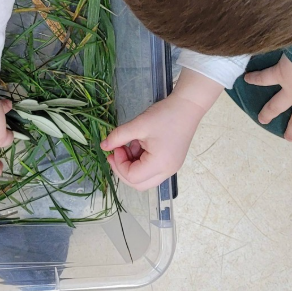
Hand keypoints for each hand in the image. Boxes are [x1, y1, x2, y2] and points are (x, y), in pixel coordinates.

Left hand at [101, 69, 219, 189]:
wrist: (188, 106)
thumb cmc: (165, 115)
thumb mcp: (138, 125)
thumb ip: (118, 137)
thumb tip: (103, 147)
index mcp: (160, 164)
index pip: (132, 177)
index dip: (119, 164)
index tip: (116, 147)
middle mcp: (167, 171)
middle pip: (138, 184)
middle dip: (123, 170)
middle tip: (116, 152)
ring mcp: (171, 168)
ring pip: (144, 179)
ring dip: (132, 165)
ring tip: (130, 145)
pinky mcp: (171, 162)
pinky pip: (152, 170)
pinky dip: (141, 162)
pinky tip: (139, 145)